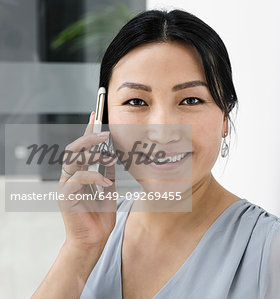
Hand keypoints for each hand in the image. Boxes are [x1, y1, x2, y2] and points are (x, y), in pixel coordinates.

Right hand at [57, 112, 117, 249]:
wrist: (94, 241)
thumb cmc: (99, 217)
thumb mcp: (108, 190)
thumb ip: (107, 173)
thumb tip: (111, 155)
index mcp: (78, 174)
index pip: (82, 147)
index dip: (88, 129)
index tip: (96, 113)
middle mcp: (69, 177)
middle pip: (74, 149)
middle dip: (89, 137)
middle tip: (105, 132)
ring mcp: (65, 187)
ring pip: (72, 160)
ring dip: (91, 154)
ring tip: (108, 154)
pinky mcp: (65, 197)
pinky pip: (77, 180)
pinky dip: (93, 177)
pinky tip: (106, 182)